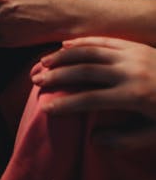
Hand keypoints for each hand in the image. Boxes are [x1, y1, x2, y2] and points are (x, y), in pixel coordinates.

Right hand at [32, 37, 155, 149]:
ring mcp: (133, 54)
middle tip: (36, 81)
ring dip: (64, 56)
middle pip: (85, 70)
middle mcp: (131, 71)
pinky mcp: (135, 45)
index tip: (45, 107)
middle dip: (57, 76)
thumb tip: (94, 139)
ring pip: (90, 51)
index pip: (90, 99)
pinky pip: (104, 40)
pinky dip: (82, 42)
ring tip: (43, 62)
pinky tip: (65, 46)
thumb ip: (125, 139)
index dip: (65, 103)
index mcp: (135, 95)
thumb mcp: (155, 134)